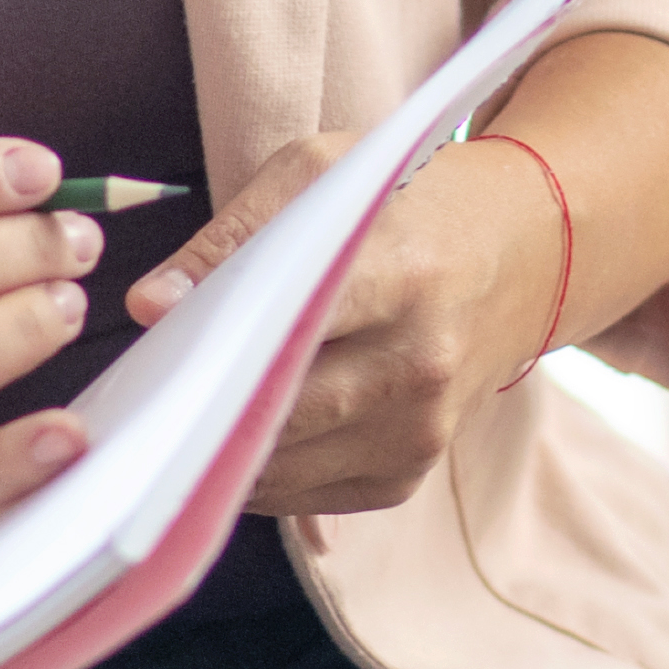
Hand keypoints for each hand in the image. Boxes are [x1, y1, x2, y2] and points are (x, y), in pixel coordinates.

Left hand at [126, 129, 554, 515]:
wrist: (526, 255)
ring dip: (219, 448)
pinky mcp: (406, 475)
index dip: (219, 335)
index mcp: (405, 275)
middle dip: (201, 406)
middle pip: (279, 411)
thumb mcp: (326, 174)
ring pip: (281, 468)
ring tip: (174, 410)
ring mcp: (419, 433)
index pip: (298, 319)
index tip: (157, 335)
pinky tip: (235, 430)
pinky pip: (303, 495)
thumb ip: (235, 234)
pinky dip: (258, 468)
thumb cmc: (412, 201)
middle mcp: (421, 366)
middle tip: (142, 389)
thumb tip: (151, 305)